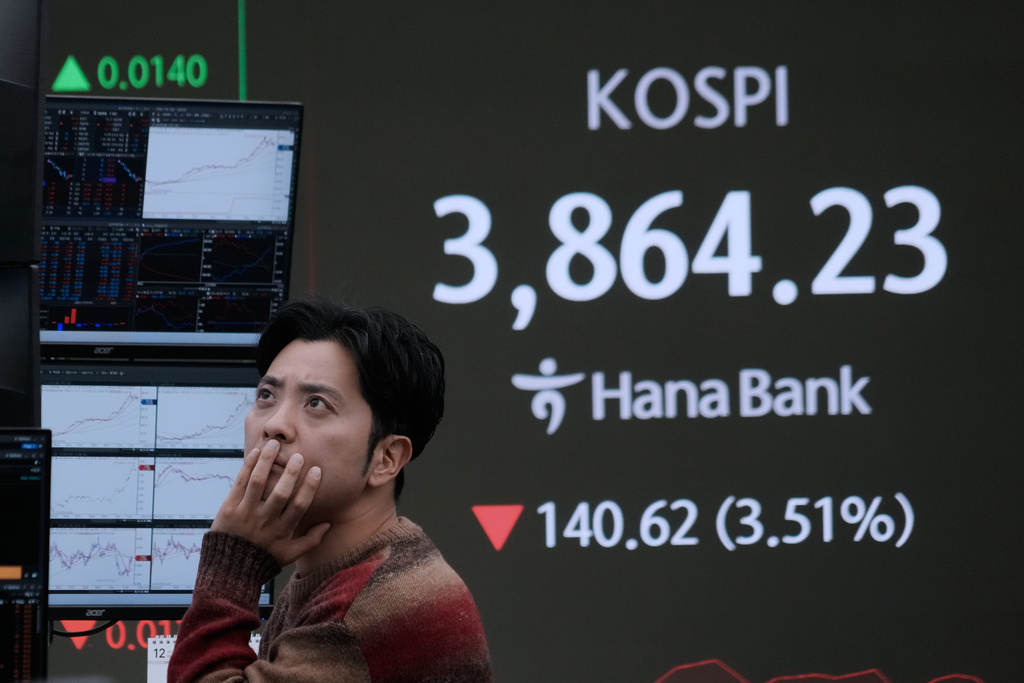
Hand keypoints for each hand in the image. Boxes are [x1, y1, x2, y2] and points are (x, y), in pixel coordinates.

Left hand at [211, 440, 330, 565]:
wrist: (228, 567)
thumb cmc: (263, 559)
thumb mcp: (289, 554)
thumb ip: (310, 540)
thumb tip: (328, 524)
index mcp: (282, 530)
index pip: (299, 506)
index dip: (309, 487)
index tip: (316, 471)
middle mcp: (265, 520)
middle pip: (280, 493)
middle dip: (290, 473)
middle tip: (298, 456)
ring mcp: (246, 513)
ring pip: (258, 483)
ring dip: (266, 462)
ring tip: (274, 445)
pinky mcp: (230, 507)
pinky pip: (240, 483)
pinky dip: (248, 466)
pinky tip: (255, 453)